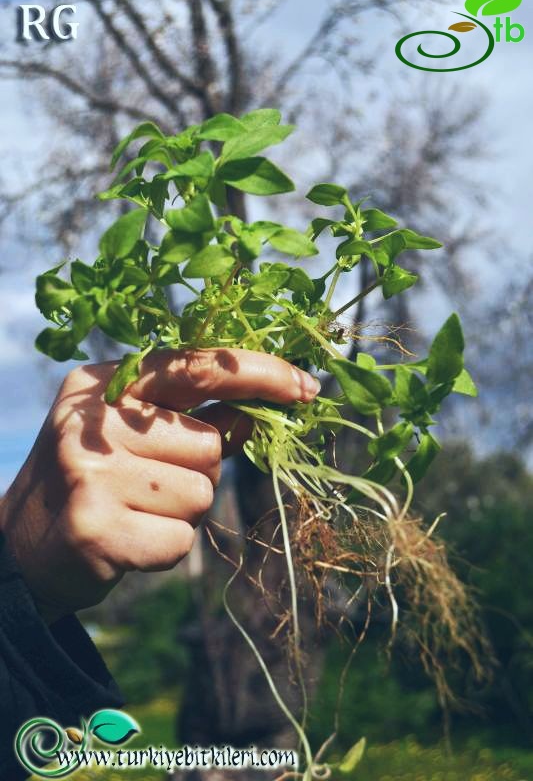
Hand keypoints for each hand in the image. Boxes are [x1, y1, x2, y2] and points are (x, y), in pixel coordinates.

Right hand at [0, 349, 319, 623]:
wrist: (21, 549)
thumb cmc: (95, 482)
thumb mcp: (132, 435)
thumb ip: (189, 418)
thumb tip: (259, 413)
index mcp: (103, 384)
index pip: (197, 366)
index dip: (260, 374)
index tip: (307, 387)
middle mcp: (93, 420)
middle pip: (209, 443)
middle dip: (197, 473)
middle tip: (148, 486)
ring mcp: (91, 473)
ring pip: (201, 493)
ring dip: (181, 513)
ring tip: (135, 513)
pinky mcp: (96, 528)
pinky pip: (181, 540)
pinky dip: (166, 549)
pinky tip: (127, 542)